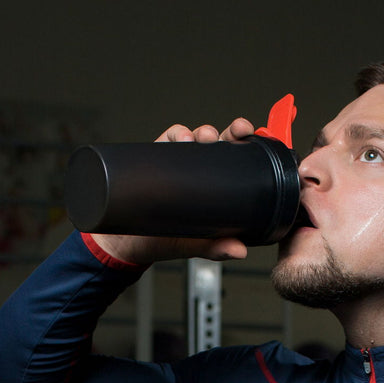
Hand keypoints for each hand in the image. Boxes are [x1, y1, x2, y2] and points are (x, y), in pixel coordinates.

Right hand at [89, 117, 257, 266]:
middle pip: (220, 143)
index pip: (235, 162)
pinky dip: (177, 134)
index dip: (247, 149)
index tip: (255, 141)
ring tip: (206, 138)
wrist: (128, 244)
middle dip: (230, 132)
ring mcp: (177, 161)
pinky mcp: (156, 157)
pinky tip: (183, 139)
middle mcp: (198, 169)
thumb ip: (216, 247)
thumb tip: (240, 251)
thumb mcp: (194, 246)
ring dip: (204, 132)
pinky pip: (169, 137)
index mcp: (214, 185)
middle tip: (236, 132)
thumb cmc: (164, 241)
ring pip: (196, 136)